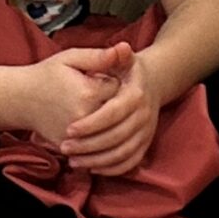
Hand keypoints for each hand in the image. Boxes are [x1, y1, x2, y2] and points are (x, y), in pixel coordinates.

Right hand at [22, 45, 131, 147]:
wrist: (21, 100)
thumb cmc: (47, 75)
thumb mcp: (70, 58)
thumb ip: (98, 56)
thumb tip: (125, 48)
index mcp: (89, 93)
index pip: (119, 88)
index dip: (113, 80)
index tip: (103, 77)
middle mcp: (87, 119)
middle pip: (117, 113)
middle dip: (111, 102)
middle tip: (97, 93)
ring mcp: (80, 139)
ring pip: (108, 133)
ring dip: (106, 122)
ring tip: (92, 108)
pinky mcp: (74, 151)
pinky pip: (95, 148)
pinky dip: (95, 138)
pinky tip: (89, 126)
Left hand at [60, 50, 159, 176]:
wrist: (153, 83)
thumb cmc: (128, 70)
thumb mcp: (121, 59)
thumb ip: (113, 55)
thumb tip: (120, 48)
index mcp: (136, 95)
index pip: (112, 114)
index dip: (90, 124)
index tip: (69, 130)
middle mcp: (144, 117)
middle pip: (115, 138)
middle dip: (88, 146)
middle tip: (65, 148)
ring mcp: (146, 133)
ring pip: (121, 154)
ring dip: (96, 161)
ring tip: (74, 161)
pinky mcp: (145, 145)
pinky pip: (129, 163)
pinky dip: (111, 169)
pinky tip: (92, 168)